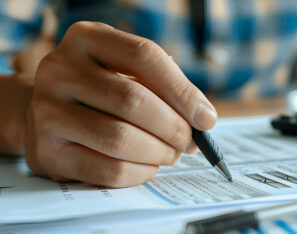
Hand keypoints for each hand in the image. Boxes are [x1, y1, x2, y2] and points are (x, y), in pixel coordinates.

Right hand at [25, 22, 216, 187]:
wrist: (49, 112)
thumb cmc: (101, 90)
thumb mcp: (125, 71)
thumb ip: (162, 87)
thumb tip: (202, 118)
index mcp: (86, 39)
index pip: (144, 56)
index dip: (182, 90)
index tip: (206, 118)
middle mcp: (59, 70)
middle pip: (132, 100)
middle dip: (173, 127)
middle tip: (189, 141)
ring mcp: (47, 111)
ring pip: (120, 138)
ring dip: (159, 152)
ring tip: (171, 153)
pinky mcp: (47, 151)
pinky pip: (108, 169)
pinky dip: (140, 172)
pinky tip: (149, 165)